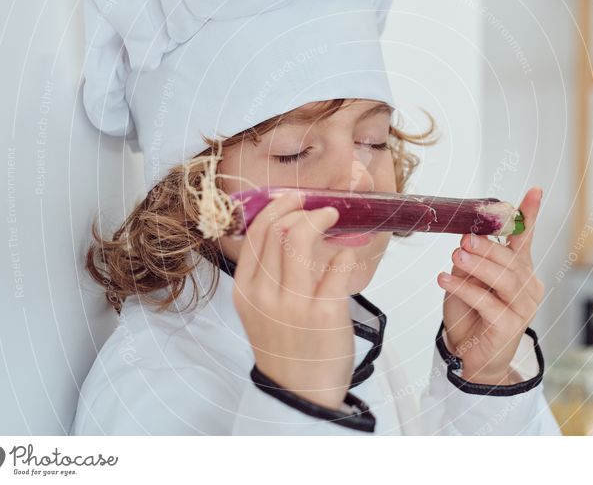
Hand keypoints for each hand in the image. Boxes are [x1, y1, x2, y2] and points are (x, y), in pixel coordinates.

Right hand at [231, 191, 356, 409]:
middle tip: (322, 210)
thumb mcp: (260, 311)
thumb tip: (289, 227)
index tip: (295, 198)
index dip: (277, 208)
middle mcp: (265, 296)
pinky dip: (345, 252)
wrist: (301, 394)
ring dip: (322, 219)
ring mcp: (294, 305)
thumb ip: (268, 274)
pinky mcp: (325, 313)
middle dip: (302, 210)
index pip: (255, 234)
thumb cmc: (285, 347)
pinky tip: (347, 254)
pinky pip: (337, 266)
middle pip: (278, 230)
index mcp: (245, 292)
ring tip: (335, 219)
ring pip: (302, 239)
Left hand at [435, 187, 544, 384]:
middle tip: (465, 237)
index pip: (525, 239)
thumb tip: (467, 239)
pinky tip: (445, 279)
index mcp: (521, 269)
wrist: (472, 356)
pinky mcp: (509, 327)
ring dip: (478, 265)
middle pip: (512, 260)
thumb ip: (472, 261)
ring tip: (456, 255)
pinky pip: (487, 303)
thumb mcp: (468, 280)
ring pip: (504, 280)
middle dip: (489, 246)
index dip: (529, 215)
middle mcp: (528, 286)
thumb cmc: (471, 313)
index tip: (534, 190)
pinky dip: (465, 289)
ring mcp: (522, 308)